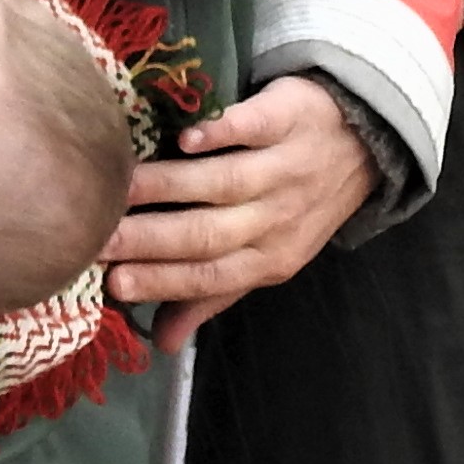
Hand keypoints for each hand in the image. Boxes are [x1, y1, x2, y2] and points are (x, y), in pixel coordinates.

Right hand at [99, 73, 378, 337]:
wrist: (363, 142)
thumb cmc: (300, 204)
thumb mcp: (265, 257)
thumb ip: (211, 295)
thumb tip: (161, 342)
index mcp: (268, 259)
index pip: (209, 276)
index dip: (162, 281)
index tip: (113, 283)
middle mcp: (277, 219)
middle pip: (210, 233)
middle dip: (152, 240)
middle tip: (100, 238)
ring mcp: (284, 169)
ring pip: (224, 183)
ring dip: (171, 186)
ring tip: (121, 188)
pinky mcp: (288, 121)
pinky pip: (254, 129)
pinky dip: (222, 134)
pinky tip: (187, 140)